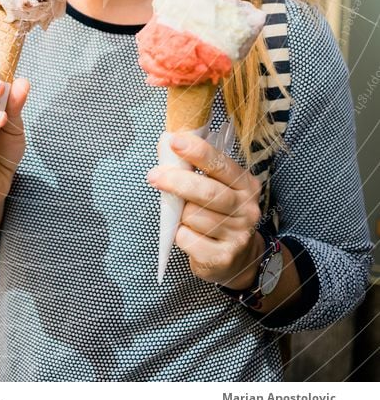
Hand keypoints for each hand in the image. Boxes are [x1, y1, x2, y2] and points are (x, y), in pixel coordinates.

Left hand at [146, 131, 263, 287]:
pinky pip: (187, 239)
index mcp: (246, 185)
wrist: (239, 258)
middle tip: (154, 176)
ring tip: (187, 218)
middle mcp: (246, 208)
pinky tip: (190, 236)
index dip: (197, 152)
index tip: (175, 141)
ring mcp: (238, 234)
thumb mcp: (217, 189)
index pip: (221, 164)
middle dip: (176, 182)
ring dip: (180, 215)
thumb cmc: (219, 215)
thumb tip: (166, 147)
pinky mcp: (223, 257)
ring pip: (193, 215)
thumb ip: (196, 170)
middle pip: (207, 191)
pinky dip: (180, 235)